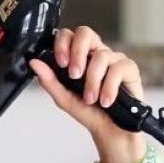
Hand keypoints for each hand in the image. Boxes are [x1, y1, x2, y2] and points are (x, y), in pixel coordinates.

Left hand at [29, 26, 144, 141]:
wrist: (108, 129)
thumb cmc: (87, 111)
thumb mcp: (63, 97)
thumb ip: (49, 80)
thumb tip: (34, 63)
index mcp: (78, 57)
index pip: (68, 35)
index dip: (62, 44)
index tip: (61, 63)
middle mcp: (96, 53)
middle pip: (85, 33)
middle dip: (77, 54)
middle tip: (74, 75)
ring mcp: (113, 59)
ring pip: (101, 56)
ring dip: (93, 81)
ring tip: (91, 99)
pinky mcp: (129, 68)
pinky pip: (118, 68)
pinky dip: (109, 87)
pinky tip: (105, 100)